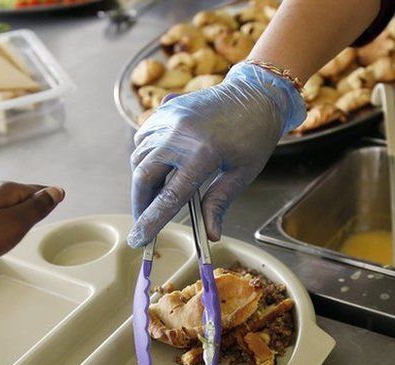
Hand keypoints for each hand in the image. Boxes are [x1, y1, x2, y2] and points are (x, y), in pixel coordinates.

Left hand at [0, 182, 63, 284]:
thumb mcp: (16, 223)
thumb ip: (38, 207)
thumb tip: (57, 190)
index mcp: (6, 190)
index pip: (39, 191)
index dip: (49, 202)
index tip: (58, 209)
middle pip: (23, 199)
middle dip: (34, 210)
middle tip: (44, 220)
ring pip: (9, 211)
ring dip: (18, 221)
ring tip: (24, 231)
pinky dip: (3, 230)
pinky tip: (0, 239)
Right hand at [127, 63, 305, 246]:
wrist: (256, 95)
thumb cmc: (254, 136)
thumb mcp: (242, 174)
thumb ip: (219, 203)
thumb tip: (211, 234)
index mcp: (202, 153)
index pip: (169, 197)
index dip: (151, 221)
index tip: (139, 240)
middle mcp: (179, 133)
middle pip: (143, 176)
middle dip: (140, 202)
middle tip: (145, 219)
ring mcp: (169, 118)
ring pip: (139, 156)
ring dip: (142, 179)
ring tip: (154, 195)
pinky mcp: (166, 109)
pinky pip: (144, 137)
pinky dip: (144, 156)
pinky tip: (157, 166)